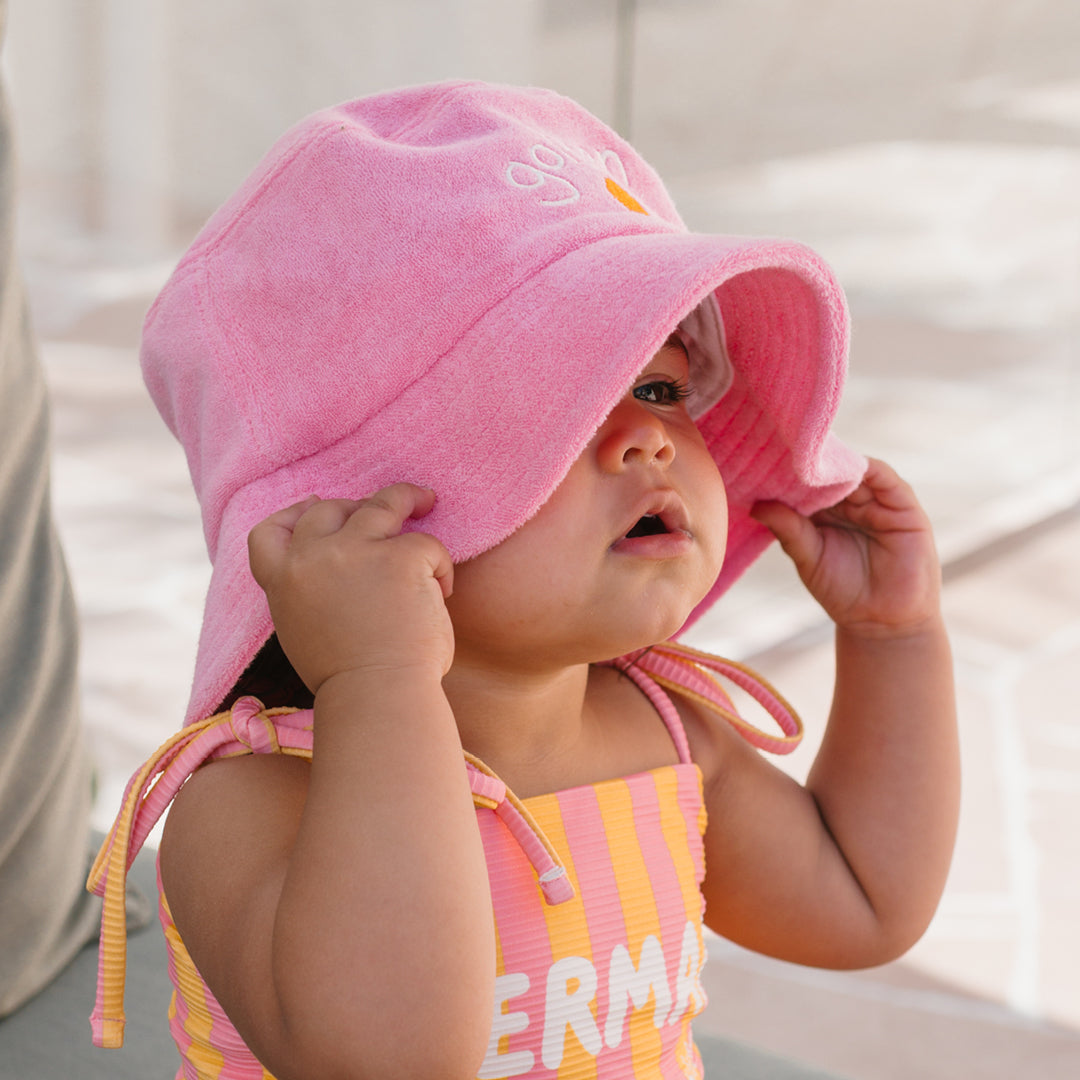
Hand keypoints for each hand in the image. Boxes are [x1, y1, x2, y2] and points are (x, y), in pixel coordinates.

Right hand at [248, 484, 454, 693]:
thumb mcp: (307, 634)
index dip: (292, 514)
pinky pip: (425, 543)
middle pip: (329, 509)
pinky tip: (442, 592)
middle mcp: (312, 557)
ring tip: (425, 500)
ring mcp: (356, 551)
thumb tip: (339, 576)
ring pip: (381, 504)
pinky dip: (439, 565)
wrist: (377, 696)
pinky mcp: (399, 556)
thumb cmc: (352, 681)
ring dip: (405, 498)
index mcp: (283, 582)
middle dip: (357, 505)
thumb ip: (313, 596)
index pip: (268, 533)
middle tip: (385, 510)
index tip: (313, 505)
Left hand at [751, 458, 941, 637]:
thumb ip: (788, 529)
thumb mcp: (808, 557)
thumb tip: (756, 505)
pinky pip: (887, 480)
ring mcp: (878, 503)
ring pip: (856, 471)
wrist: (882, 623)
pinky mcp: (904, 508)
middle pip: (831, 472)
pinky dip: (867, 469)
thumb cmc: (842, 591)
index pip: (808, 483)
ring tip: (812, 455)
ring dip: (837, 463)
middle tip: (786, 448)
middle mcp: (852, 503)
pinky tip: (847, 465)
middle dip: (811, 462)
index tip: (766, 458)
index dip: (790, 471)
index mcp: (826, 513)